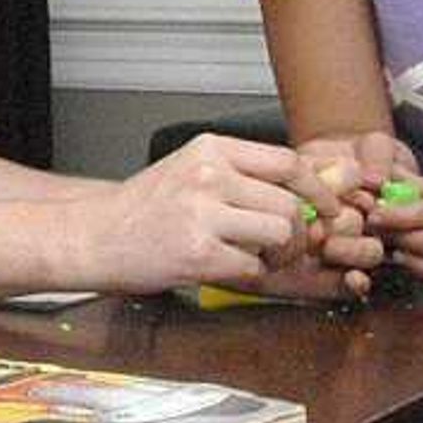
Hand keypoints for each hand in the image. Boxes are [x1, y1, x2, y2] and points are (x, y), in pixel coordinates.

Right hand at [82, 133, 317, 295]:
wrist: (95, 236)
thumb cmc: (145, 208)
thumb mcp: (193, 173)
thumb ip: (247, 175)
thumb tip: (320, 181)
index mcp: (209, 150)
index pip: (287, 161)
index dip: (318, 188)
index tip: (327, 206)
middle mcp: (207, 176)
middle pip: (290, 203)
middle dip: (298, 231)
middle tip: (283, 245)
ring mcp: (201, 214)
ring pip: (279, 233)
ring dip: (278, 254)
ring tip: (255, 255)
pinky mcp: (198, 253)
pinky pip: (254, 266)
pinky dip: (250, 272)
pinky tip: (226, 266)